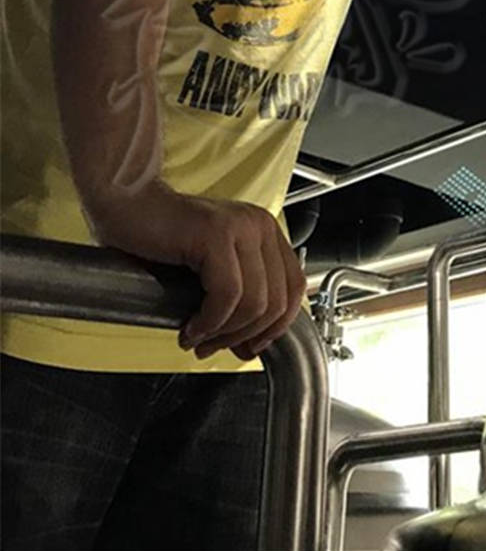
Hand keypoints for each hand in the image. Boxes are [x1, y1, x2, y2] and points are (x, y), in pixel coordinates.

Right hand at [91, 183, 305, 360]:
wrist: (126, 203)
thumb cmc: (161, 237)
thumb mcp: (214, 268)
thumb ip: (239, 299)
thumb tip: (251, 345)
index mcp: (265, 232)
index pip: (294, 289)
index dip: (276, 327)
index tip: (248, 347)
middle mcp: (259, 225)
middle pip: (277, 302)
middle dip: (244, 337)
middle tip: (212, 347)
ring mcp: (240, 227)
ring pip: (255, 303)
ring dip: (223, 333)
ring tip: (197, 338)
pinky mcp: (215, 234)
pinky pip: (227, 295)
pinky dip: (209, 322)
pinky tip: (190, 327)